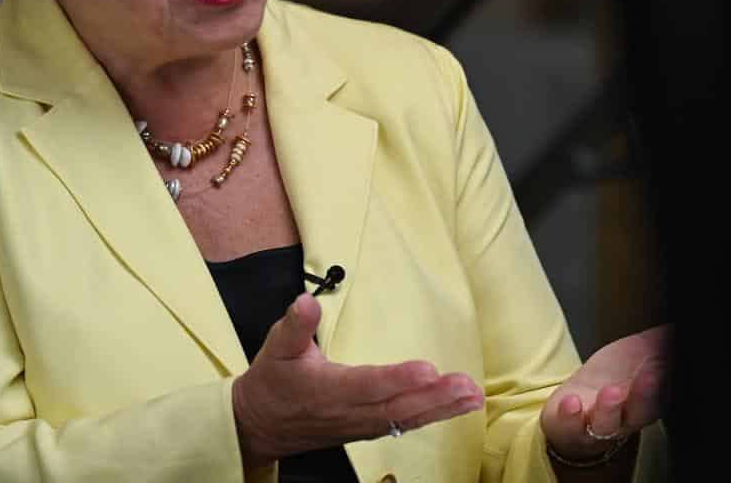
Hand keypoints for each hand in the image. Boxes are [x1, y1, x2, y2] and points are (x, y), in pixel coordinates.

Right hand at [231, 293, 482, 465]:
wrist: (258, 425)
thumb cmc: (272, 382)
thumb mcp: (276, 348)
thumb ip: (295, 325)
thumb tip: (306, 301)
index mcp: (327, 390)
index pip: (368, 385)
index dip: (397, 379)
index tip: (427, 369)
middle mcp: (348, 412)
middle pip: (396, 407)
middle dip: (434, 397)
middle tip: (466, 386)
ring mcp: (360, 425)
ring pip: (405, 420)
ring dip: (441, 409)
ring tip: (472, 396)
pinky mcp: (367, 430)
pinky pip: (404, 425)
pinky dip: (432, 416)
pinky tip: (456, 408)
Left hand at [540, 325, 667, 460]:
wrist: (573, 407)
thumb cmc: (612, 379)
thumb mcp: (640, 354)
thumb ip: (659, 342)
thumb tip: (672, 331)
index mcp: (646, 402)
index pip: (660, 396)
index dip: (664, 384)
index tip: (666, 366)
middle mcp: (624, 419)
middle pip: (639, 413)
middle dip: (645, 396)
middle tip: (652, 377)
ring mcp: (595, 425)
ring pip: (606, 423)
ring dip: (609, 408)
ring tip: (612, 392)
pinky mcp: (568, 427)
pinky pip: (569, 426)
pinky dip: (570, 415)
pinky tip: (572, 402)